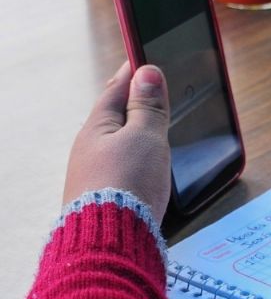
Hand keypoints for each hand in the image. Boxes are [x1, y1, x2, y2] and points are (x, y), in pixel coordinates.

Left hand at [62, 63, 171, 221]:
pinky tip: (145, 165)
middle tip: (147, 89)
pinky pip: (122, 167)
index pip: (116, 90)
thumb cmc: (126, 183)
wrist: (112, 240)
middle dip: (132, 103)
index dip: (132, 73)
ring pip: (118, 144)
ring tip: (150, 125)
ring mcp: (96, 174)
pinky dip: (135, 158)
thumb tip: (147, 72)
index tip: (142, 59)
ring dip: (134, 133)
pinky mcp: (106, 197)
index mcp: (97, 128)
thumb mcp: (146, 136)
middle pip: (114, 118)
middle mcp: (91, 149)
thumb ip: (148, 106)